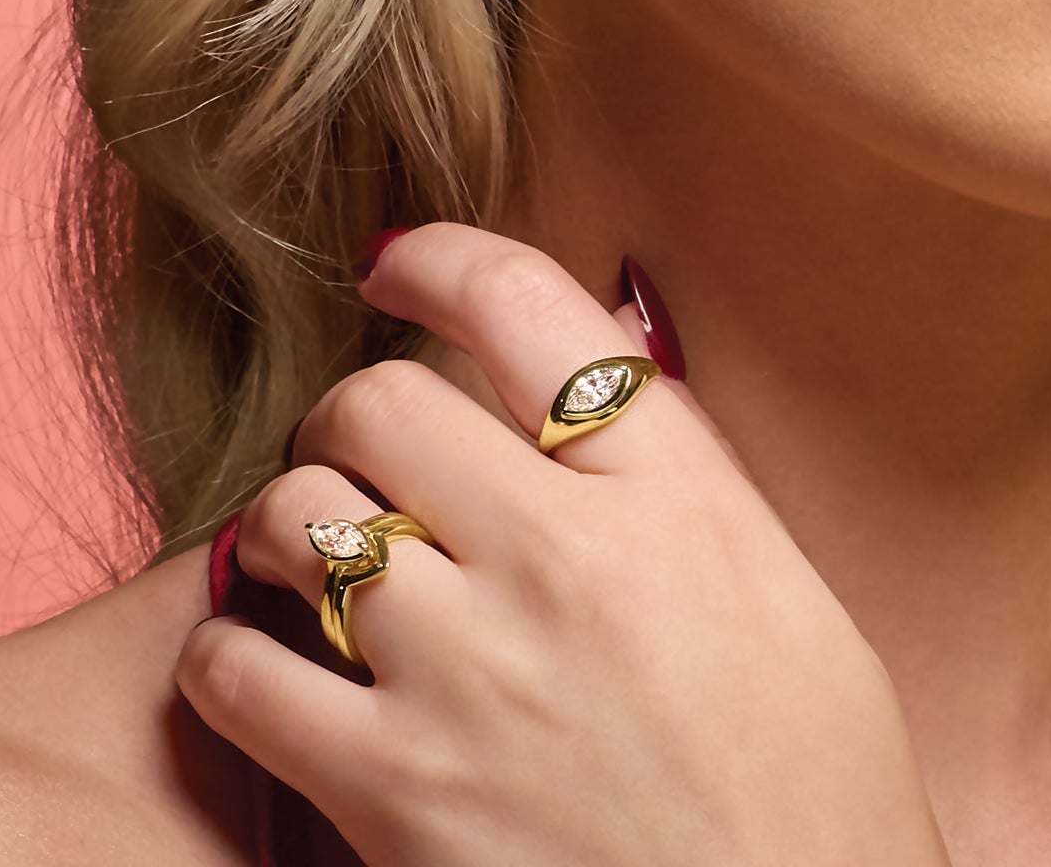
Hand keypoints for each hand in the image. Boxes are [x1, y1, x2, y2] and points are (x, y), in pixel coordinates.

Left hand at [176, 223, 950, 866]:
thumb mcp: (782, 591)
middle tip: (370, 452)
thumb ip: (681, 477)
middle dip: (356, 411)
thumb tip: (602, 363)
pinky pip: (238, 666)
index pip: (530, 307)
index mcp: (679, 499)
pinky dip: (237, 650)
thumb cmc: (813, 787)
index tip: (398, 262)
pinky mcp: (389, 792)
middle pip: (383, 399)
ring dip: (295, 521)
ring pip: (297, 512)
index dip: (441, 258)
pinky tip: (284, 665)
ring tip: (325, 556)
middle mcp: (567, 562)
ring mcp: (469, 675)